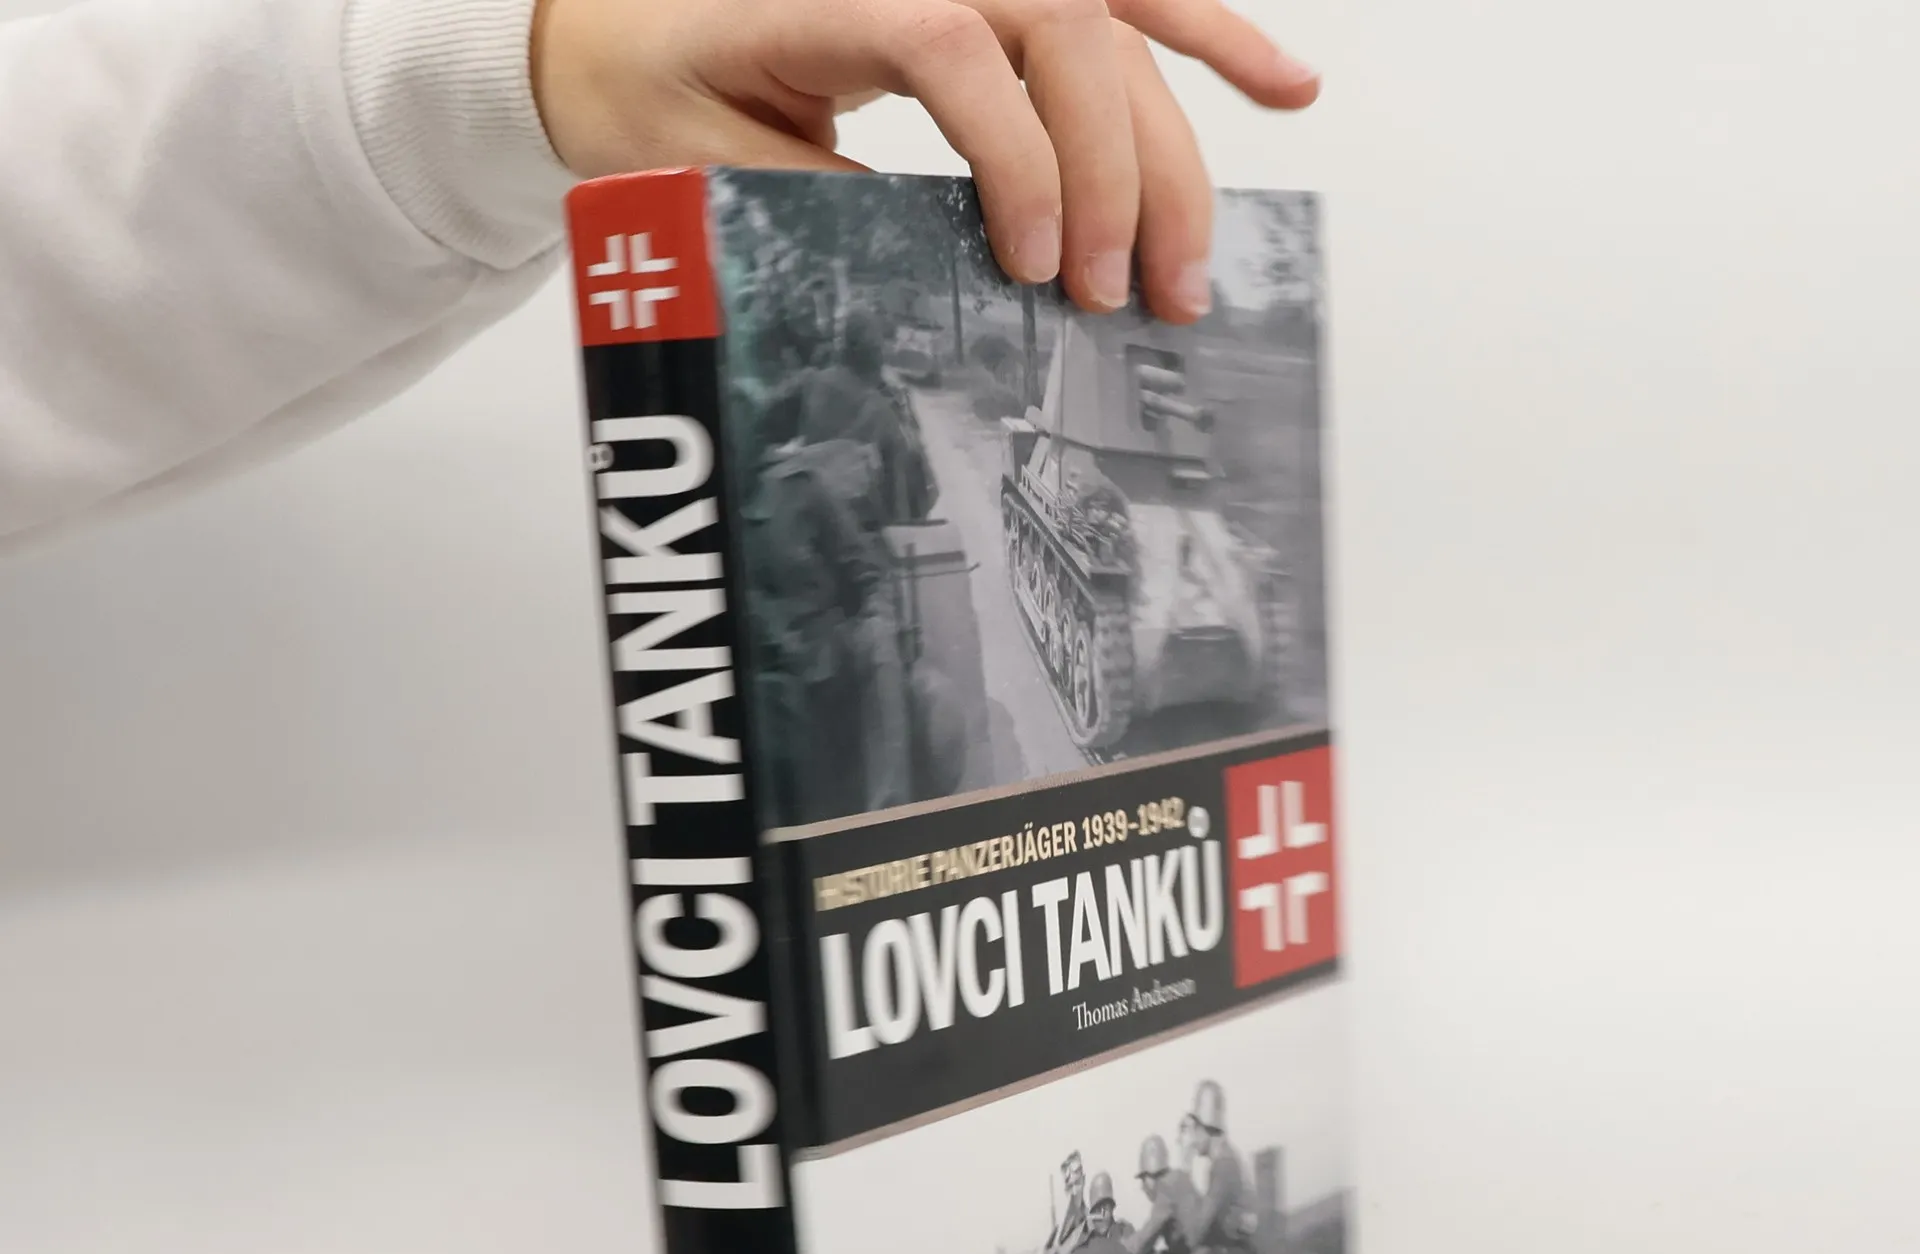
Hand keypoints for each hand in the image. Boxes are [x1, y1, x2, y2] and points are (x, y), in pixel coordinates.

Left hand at [530, 0, 1318, 323]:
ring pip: (1110, 26)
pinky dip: (1204, 38)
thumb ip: (815, 208)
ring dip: (1174, 143)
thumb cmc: (651, 88)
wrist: (620, 23)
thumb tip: (936, 283)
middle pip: (1063, 30)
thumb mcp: (701, 166)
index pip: (954, 47)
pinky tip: (1279, 85)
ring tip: (1198, 261)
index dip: (1014, 159)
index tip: (1031, 269)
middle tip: (1124, 299)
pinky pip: (1118, 2)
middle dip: (1115, 172)